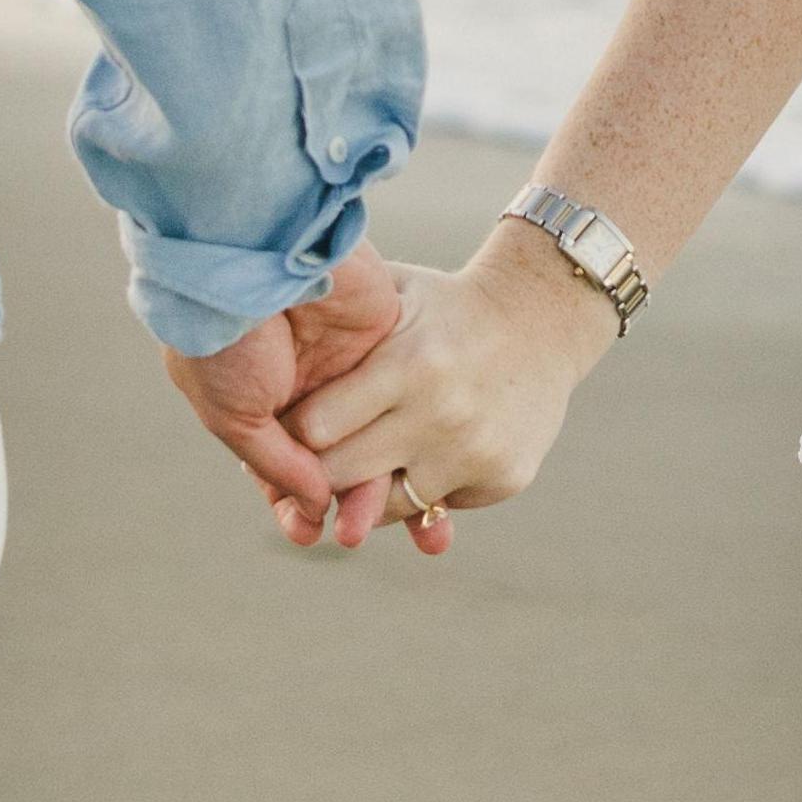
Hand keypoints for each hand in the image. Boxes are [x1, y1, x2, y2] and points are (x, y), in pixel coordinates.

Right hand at [164, 244, 413, 548]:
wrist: (255, 254)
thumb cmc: (226, 336)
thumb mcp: (234, 413)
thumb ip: (276, 463)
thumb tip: (318, 505)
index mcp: (256, 402)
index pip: (282, 468)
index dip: (296, 503)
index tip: (309, 532)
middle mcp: (302, 389)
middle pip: (334, 460)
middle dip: (345, 500)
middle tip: (351, 536)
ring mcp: (343, 368)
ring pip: (371, 439)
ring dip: (378, 480)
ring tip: (380, 518)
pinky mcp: (383, 345)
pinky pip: (399, 402)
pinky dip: (406, 435)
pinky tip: (409, 469)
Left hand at [283, 229, 621, 543]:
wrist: (543, 319)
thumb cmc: (445, 307)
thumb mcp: (392, 293)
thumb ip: (334, 309)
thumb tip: (258, 305)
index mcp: (407, 363)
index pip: (316, 429)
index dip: (292, 431)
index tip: (284, 427)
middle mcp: (441, 413)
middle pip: (342, 478)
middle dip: (317, 473)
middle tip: (308, 461)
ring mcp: (474, 451)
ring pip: (385, 508)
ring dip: (363, 493)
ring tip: (360, 462)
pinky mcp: (503, 477)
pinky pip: (433, 508)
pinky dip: (417, 491)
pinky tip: (420, 455)